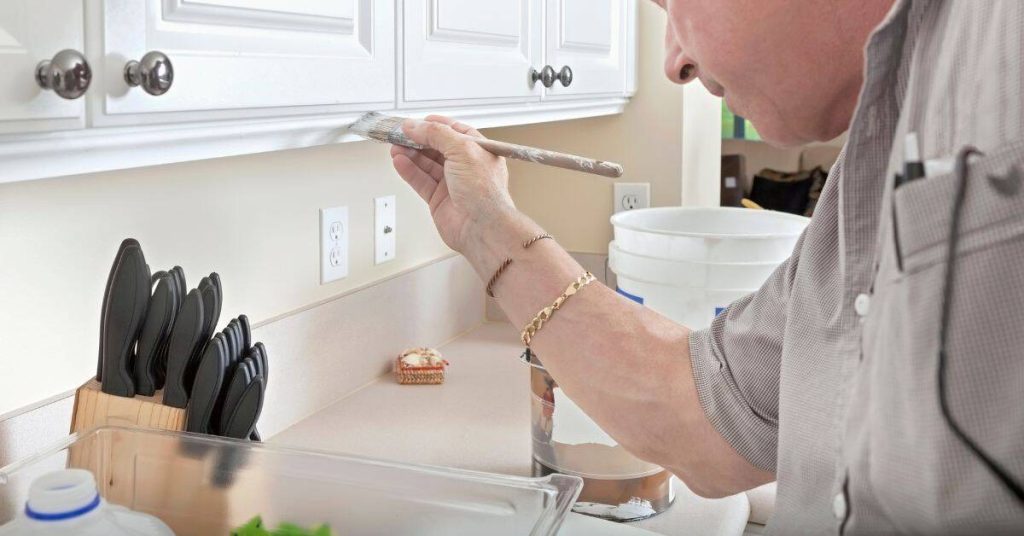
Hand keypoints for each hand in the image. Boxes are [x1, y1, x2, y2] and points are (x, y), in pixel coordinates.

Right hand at [390, 115, 515, 252]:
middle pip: (437, 147)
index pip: (455, 132)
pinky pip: (421, 181)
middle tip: (400, 134)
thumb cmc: (484, 192)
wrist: (481, 227)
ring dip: (410, 154)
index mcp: (479, 151)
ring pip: (426, 164)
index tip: (418, 122)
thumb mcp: (463, 149)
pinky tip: (399, 161)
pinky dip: (409, 171)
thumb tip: (416, 126)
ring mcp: (452, 183)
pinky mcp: (439, 199)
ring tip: (395, 146)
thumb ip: (437, 134)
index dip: (436, 126)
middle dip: (418, 140)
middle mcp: (466, 167)